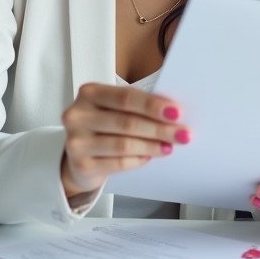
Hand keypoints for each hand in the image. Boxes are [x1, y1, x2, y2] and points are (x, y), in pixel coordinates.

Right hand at [59, 82, 190, 199]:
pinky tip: (150, 157)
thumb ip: (136, 107)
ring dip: (152, 146)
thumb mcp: (114, 109)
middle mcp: (78, 115)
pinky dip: (138, 160)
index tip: (176, 112)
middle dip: (159, 129)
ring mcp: (76, 142)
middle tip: (183, 134)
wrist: (77, 156)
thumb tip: (172, 114)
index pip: (126, 97)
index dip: (153, 105)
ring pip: (123, 144)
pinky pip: (117, 163)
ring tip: (170, 146)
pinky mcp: (81, 165)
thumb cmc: (103, 126)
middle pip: (127, 122)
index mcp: (90, 93)